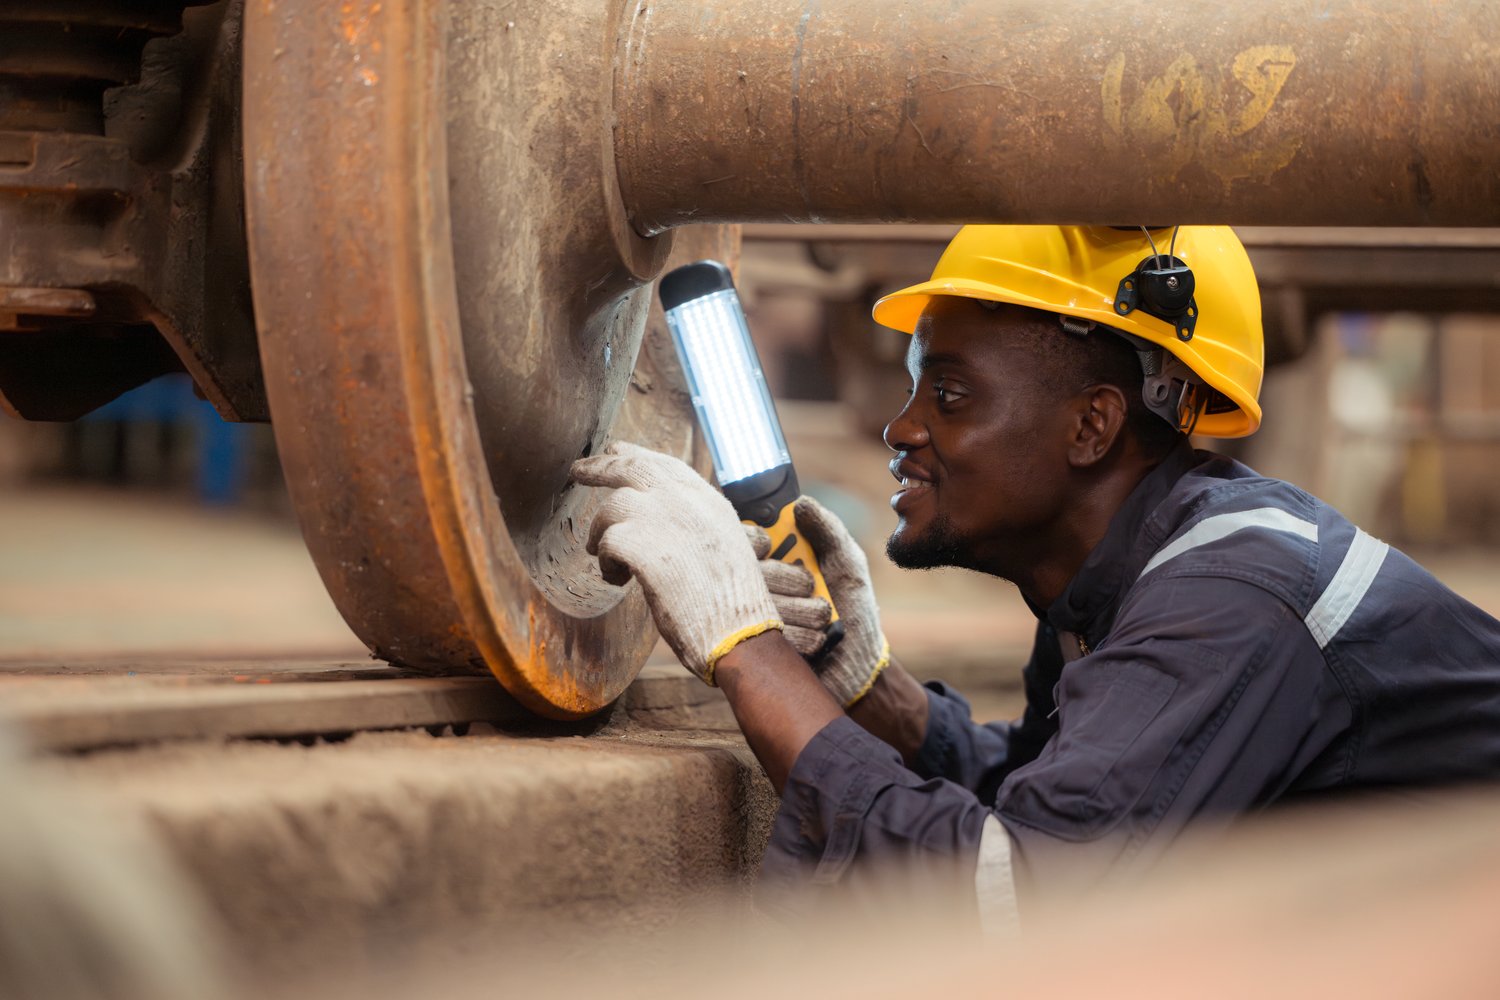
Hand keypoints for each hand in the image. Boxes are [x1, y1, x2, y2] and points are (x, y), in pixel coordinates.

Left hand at [570, 442, 781, 684]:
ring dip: (601, 534)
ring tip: (605, 559)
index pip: (666, 465)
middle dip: (600, 468)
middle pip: (632, 468)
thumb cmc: (733, 605)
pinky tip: (619, 580)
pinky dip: (606, 564)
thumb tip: (661, 526)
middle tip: (578, 471)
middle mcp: (686, 501)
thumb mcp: (725, 550)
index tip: (615, 450)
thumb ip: (696, 528)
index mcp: (709, 502)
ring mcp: (663, 519)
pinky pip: (605, 542)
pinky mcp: (641, 544)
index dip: (637, 455)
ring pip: (611, 507)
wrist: (739, 632)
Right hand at [747, 496, 888, 705]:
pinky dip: (802, 637)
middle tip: (812, 586)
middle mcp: (757, 589)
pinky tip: (819, 641)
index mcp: (774, 562)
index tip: (771, 544)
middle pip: (751, 573)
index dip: (756, 541)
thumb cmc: (855, 608)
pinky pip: (768, 637)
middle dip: (792, 580)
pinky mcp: (760, 652)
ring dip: (803, 611)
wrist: (858, 667)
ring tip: (824, 617)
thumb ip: (828, 530)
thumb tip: (799, 504)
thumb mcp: (847, 563)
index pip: (745, 541)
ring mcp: (755, 622)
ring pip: (760, 605)